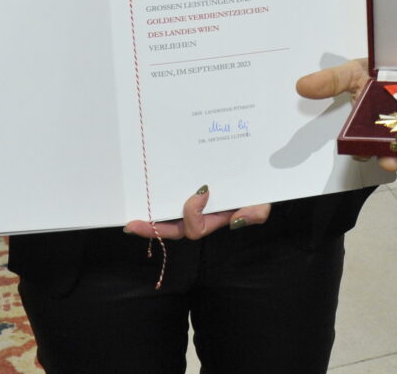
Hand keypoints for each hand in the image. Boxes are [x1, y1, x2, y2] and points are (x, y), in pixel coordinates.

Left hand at [124, 187, 269, 239]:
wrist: (259, 166)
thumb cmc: (260, 185)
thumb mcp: (263, 199)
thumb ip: (256, 212)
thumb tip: (236, 221)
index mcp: (215, 217)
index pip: (195, 227)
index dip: (192, 214)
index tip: (202, 191)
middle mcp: (201, 212)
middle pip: (172, 228)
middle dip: (152, 229)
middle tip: (133, 225)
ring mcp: (193, 200)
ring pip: (167, 214)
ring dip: (150, 214)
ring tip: (132, 212)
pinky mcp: (186, 183)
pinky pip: (168, 194)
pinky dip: (156, 194)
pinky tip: (145, 183)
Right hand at [296, 58, 396, 170]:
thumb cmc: (377, 68)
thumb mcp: (353, 71)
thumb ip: (331, 81)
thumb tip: (301, 85)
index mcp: (365, 122)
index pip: (360, 145)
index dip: (360, 151)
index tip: (360, 152)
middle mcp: (387, 129)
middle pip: (385, 151)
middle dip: (387, 159)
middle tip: (388, 161)